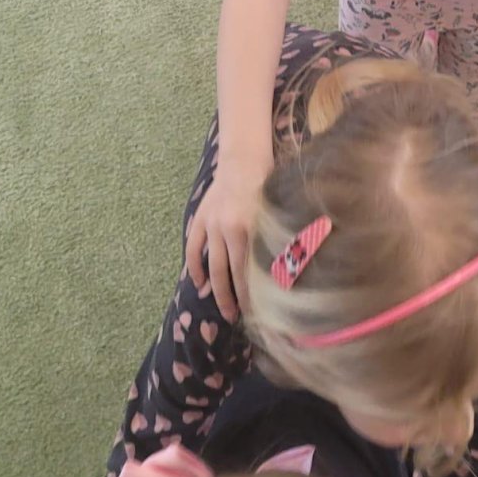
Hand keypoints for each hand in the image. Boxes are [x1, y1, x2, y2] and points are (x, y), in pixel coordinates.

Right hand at [185, 156, 271, 321]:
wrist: (244, 158)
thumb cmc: (267, 183)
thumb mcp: (275, 212)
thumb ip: (274, 239)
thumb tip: (284, 271)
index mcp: (251, 229)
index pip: (251, 272)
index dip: (254, 295)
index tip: (260, 312)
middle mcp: (229, 229)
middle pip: (230, 274)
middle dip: (235, 300)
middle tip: (239, 318)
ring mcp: (212, 225)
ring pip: (212, 266)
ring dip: (217, 291)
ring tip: (223, 310)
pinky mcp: (200, 218)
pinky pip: (193, 247)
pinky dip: (194, 266)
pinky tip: (198, 283)